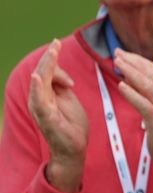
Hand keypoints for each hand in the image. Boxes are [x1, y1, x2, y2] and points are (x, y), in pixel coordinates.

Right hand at [27, 39, 88, 191]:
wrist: (73, 148)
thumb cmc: (70, 124)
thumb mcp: (68, 99)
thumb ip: (62, 85)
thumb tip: (61, 74)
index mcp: (45, 94)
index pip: (46, 71)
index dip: (51, 57)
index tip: (57, 43)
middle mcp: (39, 100)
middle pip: (42, 74)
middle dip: (49, 58)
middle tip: (55, 44)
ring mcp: (41, 109)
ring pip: (40, 84)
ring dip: (45, 67)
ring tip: (50, 53)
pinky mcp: (48, 118)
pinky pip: (40, 102)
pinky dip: (39, 88)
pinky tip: (40, 77)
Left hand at [113, 50, 152, 185]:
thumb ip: (152, 93)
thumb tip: (131, 79)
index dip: (138, 60)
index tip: (124, 53)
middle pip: (151, 73)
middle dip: (132, 62)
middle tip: (117, 54)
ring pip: (147, 85)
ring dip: (130, 72)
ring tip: (117, 64)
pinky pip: (143, 103)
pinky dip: (132, 93)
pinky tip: (121, 86)